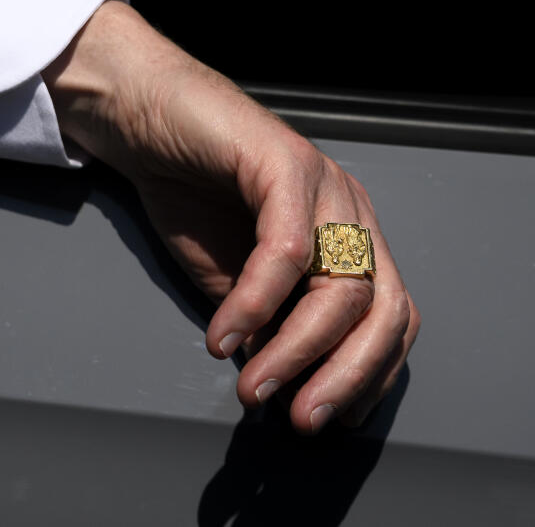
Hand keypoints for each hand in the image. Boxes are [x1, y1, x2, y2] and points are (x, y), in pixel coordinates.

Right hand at [44, 1, 418, 431]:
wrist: (143, 115)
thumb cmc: (189, 190)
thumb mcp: (234, 281)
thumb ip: (266, 325)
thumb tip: (282, 391)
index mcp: (348, 237)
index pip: (391, 318)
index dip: (368, 377)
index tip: (329, 420)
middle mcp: (350, 210)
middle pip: (382, 309)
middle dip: (346, 377)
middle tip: (302, 420)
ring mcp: (324, 184)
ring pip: (341, 286)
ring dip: (298, 351)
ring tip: (255, 388)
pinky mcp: (285, 161)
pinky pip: (286, 251)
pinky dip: (256, 303)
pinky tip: (224, 336)